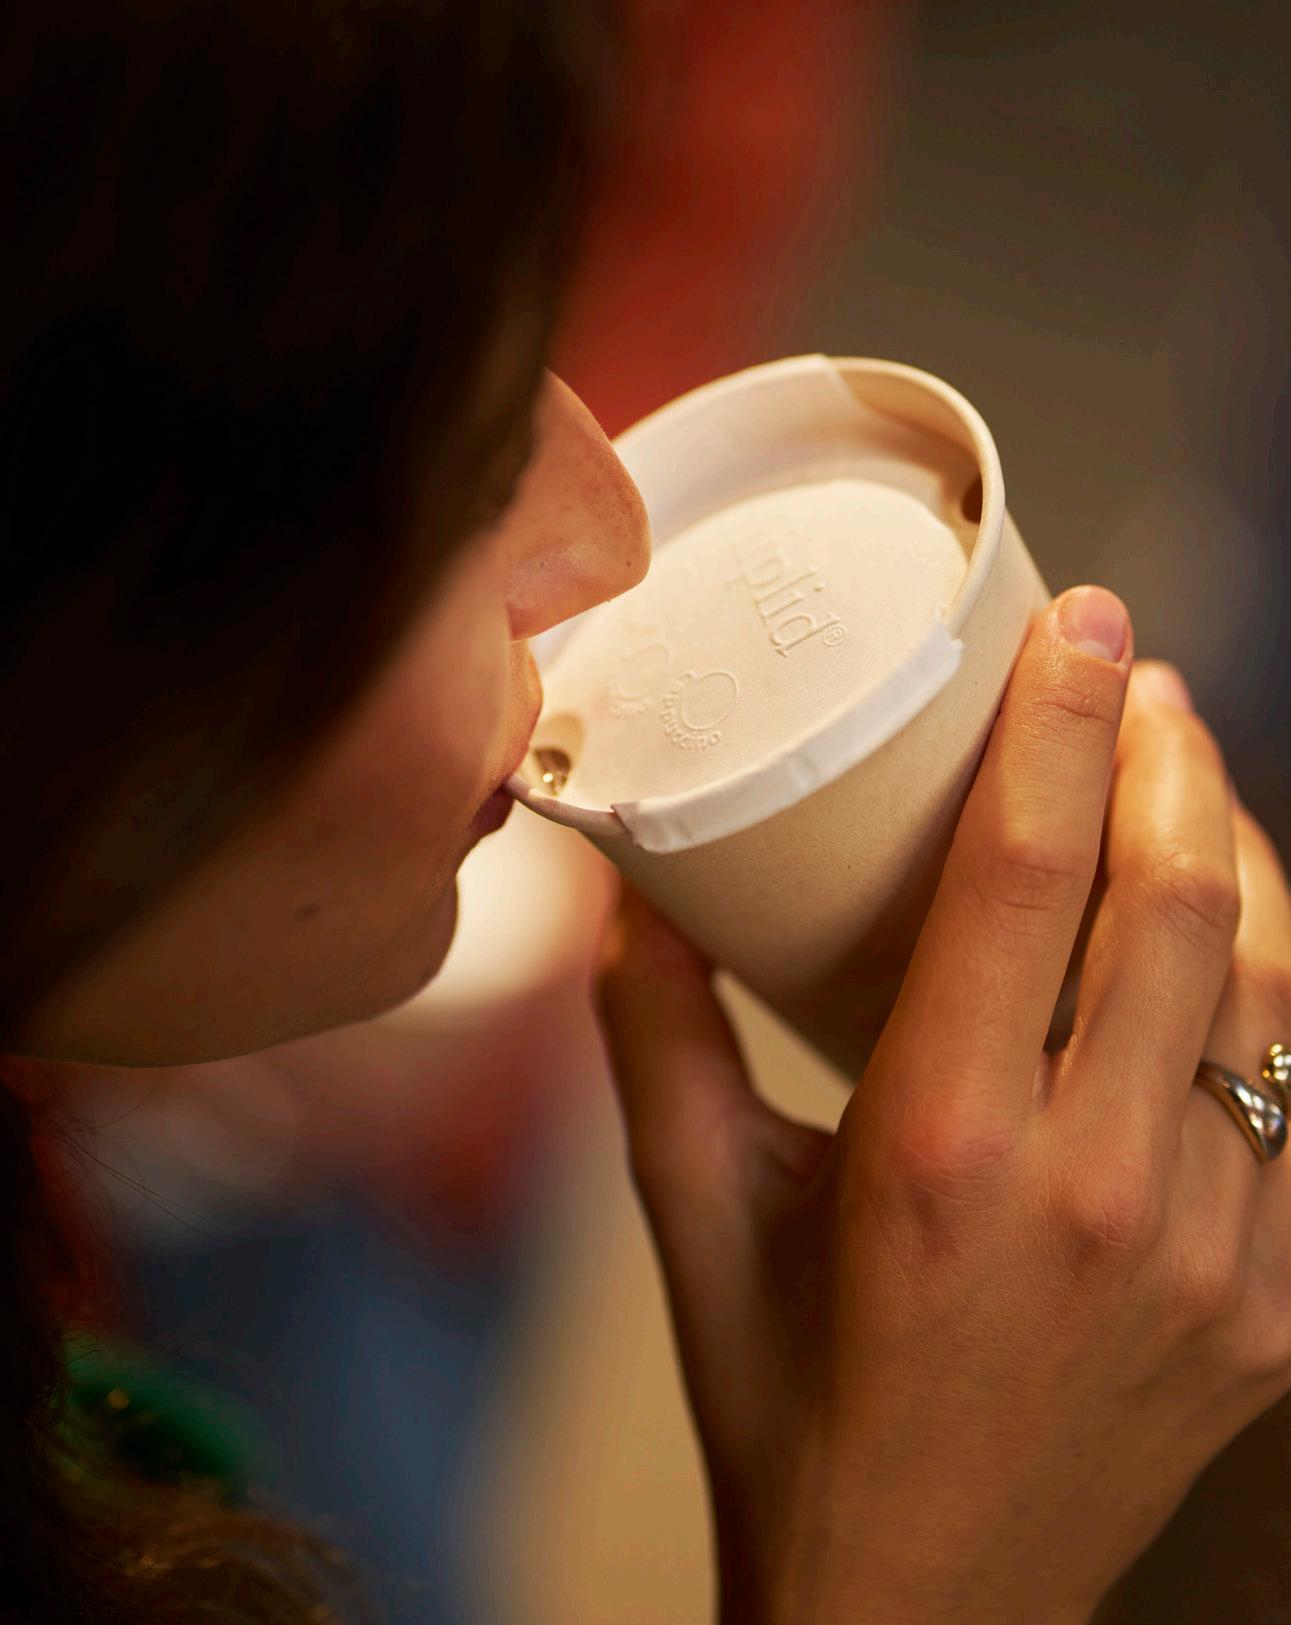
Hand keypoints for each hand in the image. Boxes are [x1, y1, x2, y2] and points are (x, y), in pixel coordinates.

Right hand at [593, 586, 1290, 1624]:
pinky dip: (1271, 989)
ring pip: (1274, 989)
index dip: (1059, 727)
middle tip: (1132, 670)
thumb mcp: (696, 1215)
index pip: (1028, 880)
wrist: (913, 1609)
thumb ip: (653, 1036)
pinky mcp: (1267, 1309)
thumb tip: (632, 887)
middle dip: (1167, 752)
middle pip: (1183, 905)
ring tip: (1181, 765)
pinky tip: (1225, 935)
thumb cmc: (786, 1403)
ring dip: (1237, 849)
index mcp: (940, 1153)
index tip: (1078, 624)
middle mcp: (1094, 1192)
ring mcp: (1208, 1256)